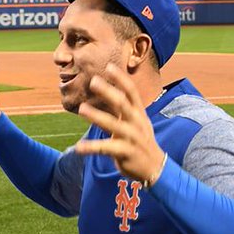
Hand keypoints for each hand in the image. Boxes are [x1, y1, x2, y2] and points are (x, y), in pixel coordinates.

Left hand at [74, 64, 167, 186]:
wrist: (155, 167)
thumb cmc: (140, 141)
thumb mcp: (137, 122)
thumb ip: (124, 109)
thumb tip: (108, 91)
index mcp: (138, 113)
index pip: (131, 92)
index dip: (121, 79)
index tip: (109, 66)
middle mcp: (136, 122)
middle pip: (122, 103)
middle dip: (108, 91)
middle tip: (93, 81)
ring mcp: (131, 137)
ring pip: (112, 124)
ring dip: (97, 116)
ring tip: (82, 108)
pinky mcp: (125, 153)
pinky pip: (105, 149)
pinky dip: (91, 147)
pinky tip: (78, 147)